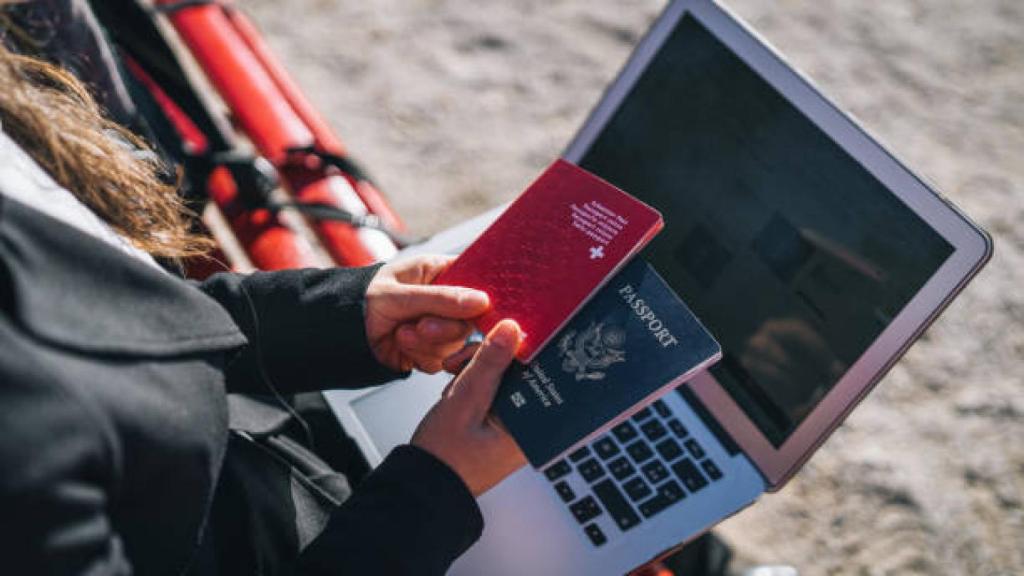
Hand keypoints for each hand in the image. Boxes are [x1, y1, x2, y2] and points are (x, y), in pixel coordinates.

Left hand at [365, 255, 489, 372]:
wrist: (337, 332)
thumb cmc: (361, 299)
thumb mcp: (400, 294)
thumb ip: (441, 298)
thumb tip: (480, 301)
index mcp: (438, 272)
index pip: (476, 280)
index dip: (481, 296)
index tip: (479, 308)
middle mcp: (443, 300)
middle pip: (469, 319)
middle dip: (444, 327)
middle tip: (422, 325)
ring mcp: (437, 327)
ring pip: (455, 343)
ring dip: (427, 342)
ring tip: (401, 333)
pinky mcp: (429, 350)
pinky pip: (440, 360)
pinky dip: (420, 355)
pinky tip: (401, 344)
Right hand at [412, 320, 526, 495]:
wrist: (423, 484)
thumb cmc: (446, 458)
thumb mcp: (465, 401)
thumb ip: (489, 364)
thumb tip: (512, 329)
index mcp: (533, 428)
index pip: (538, 372)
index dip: (515, 350)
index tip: (492, 338)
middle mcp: (530, 427)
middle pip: (521, 372)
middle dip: (490, 360)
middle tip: (460, 363)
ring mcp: (515, 425)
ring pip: (505, 378)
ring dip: (478, 370)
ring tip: (453, 378)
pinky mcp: (501, 423)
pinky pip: (495, 391)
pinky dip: (475, 384)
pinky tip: (457, 387)